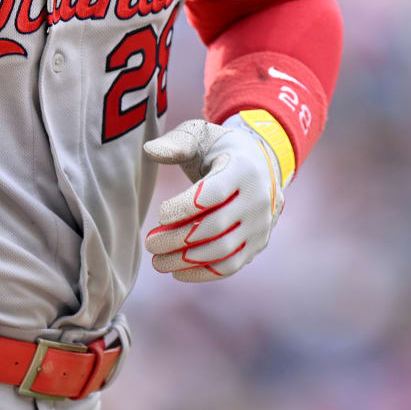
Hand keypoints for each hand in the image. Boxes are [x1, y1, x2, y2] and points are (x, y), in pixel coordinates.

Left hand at [143, 116, 285, 281]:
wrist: (260, 167)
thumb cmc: (220, 151)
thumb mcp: (202, 136)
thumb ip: (177, 142)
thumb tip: (149, 151)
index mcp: (243, 169)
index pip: (212, 194)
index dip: (183, 207)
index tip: (160, 214)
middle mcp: (258, 199)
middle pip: (215, 226)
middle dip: (177, 238)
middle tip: (150, 243)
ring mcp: (260, 225)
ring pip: (222, 250)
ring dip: (185, 260)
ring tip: (157, 261)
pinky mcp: (257, 244)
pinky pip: (230, 265)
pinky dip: (203, 273)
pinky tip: (177, 271)